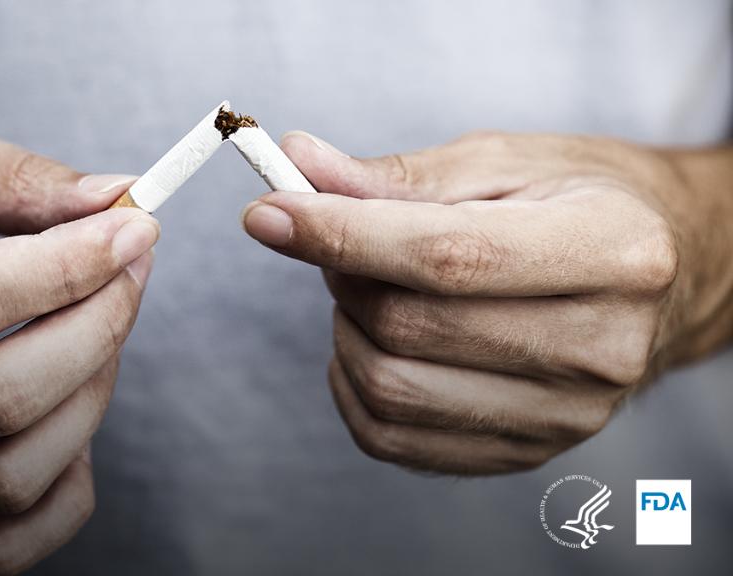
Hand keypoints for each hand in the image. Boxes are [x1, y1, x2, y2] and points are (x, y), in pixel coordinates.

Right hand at [0, 119, 156, 573]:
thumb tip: (117, 204)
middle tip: (129, 274)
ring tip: (98, 335)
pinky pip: (3, 544)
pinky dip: (67, 491)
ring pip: (9, 477)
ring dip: (91, 399)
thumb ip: (19, 180)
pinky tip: (69, 416)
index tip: (132, 231)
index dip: (67, 268)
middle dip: (97, 329)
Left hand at [242, 131, 732, 473]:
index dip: (341, 235)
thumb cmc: (583, 202)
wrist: (664, 275)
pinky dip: (353, 386)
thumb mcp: (504, 163)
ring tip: (372, 287)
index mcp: (612, 252)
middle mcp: (600, 347)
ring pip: (390, 388)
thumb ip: (398, 177)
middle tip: (340, 238)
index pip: (445, 257)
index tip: (269, 213)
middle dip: (342, 275)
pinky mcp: (526, 451)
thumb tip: (299, 169)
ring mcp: (566, 415)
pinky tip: (373, 342)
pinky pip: (393, 438)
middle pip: (409, 327)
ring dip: (347, 329)